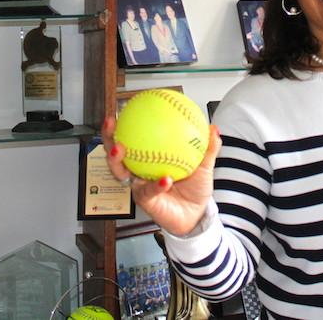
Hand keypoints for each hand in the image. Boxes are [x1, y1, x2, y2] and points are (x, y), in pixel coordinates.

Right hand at [102, 115, 221, 236]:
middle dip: (108, 138)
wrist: (196, 214)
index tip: (122, 108)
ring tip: (121, 149)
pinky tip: (164, 179)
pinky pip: (148, 191)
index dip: (123, 124)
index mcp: (148, 157)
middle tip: (111, 124)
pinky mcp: (145, 201)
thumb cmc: (195, 188)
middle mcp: (138, 170)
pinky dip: (157, 185)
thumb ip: (208, 147)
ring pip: (121, 172)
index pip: (131, 138)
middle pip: (115, 153)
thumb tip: (214, 128)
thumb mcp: (204, 165)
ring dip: (117, 160)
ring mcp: (139, 185)